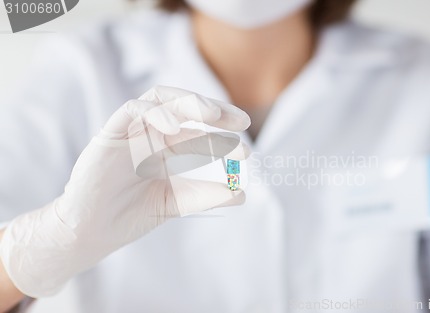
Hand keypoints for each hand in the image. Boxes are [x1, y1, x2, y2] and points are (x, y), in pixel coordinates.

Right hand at [0, 86, 250, 296]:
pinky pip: (130, 110)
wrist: (92, 233)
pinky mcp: (109, 134)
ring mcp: (130, 131)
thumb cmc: (130, 215)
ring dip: (188, 102)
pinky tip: (176, 128)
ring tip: (213, 114)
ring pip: (160, 100)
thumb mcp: (176, 202)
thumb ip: (205, 196)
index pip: (198, 129)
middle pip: (185, 108)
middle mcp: (150, 134)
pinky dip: (154, 113)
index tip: (246, 145)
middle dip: (213, 110)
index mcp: (166, 147)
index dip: (222, 132)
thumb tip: (242, 194)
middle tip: (240, 121)